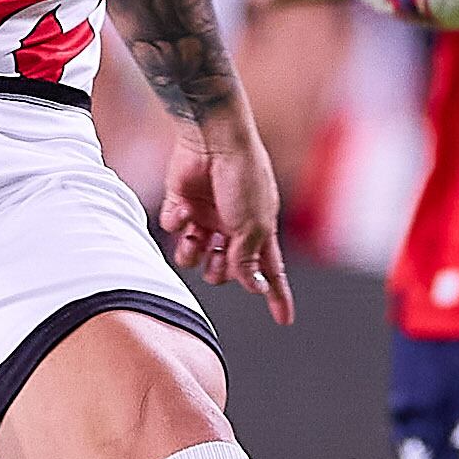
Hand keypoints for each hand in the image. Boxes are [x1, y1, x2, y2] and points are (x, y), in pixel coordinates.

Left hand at [160, 112, 294, 324]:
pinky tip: (182, 208)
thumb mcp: (252, 225)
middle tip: (218, 258)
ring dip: (191, 253)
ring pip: (194, 255)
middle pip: (224, 269)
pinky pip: (173, 227)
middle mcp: (232, 226)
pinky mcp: (181, 203)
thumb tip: (253, 287)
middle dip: (219, 271)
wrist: (212, 139)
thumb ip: (248, 260)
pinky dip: (175, 222)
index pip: (270, 270)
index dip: (277, 295)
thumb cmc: (242, 177)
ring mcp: (206, 215)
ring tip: (192, 240)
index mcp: (258, 230)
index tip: (284, 319)